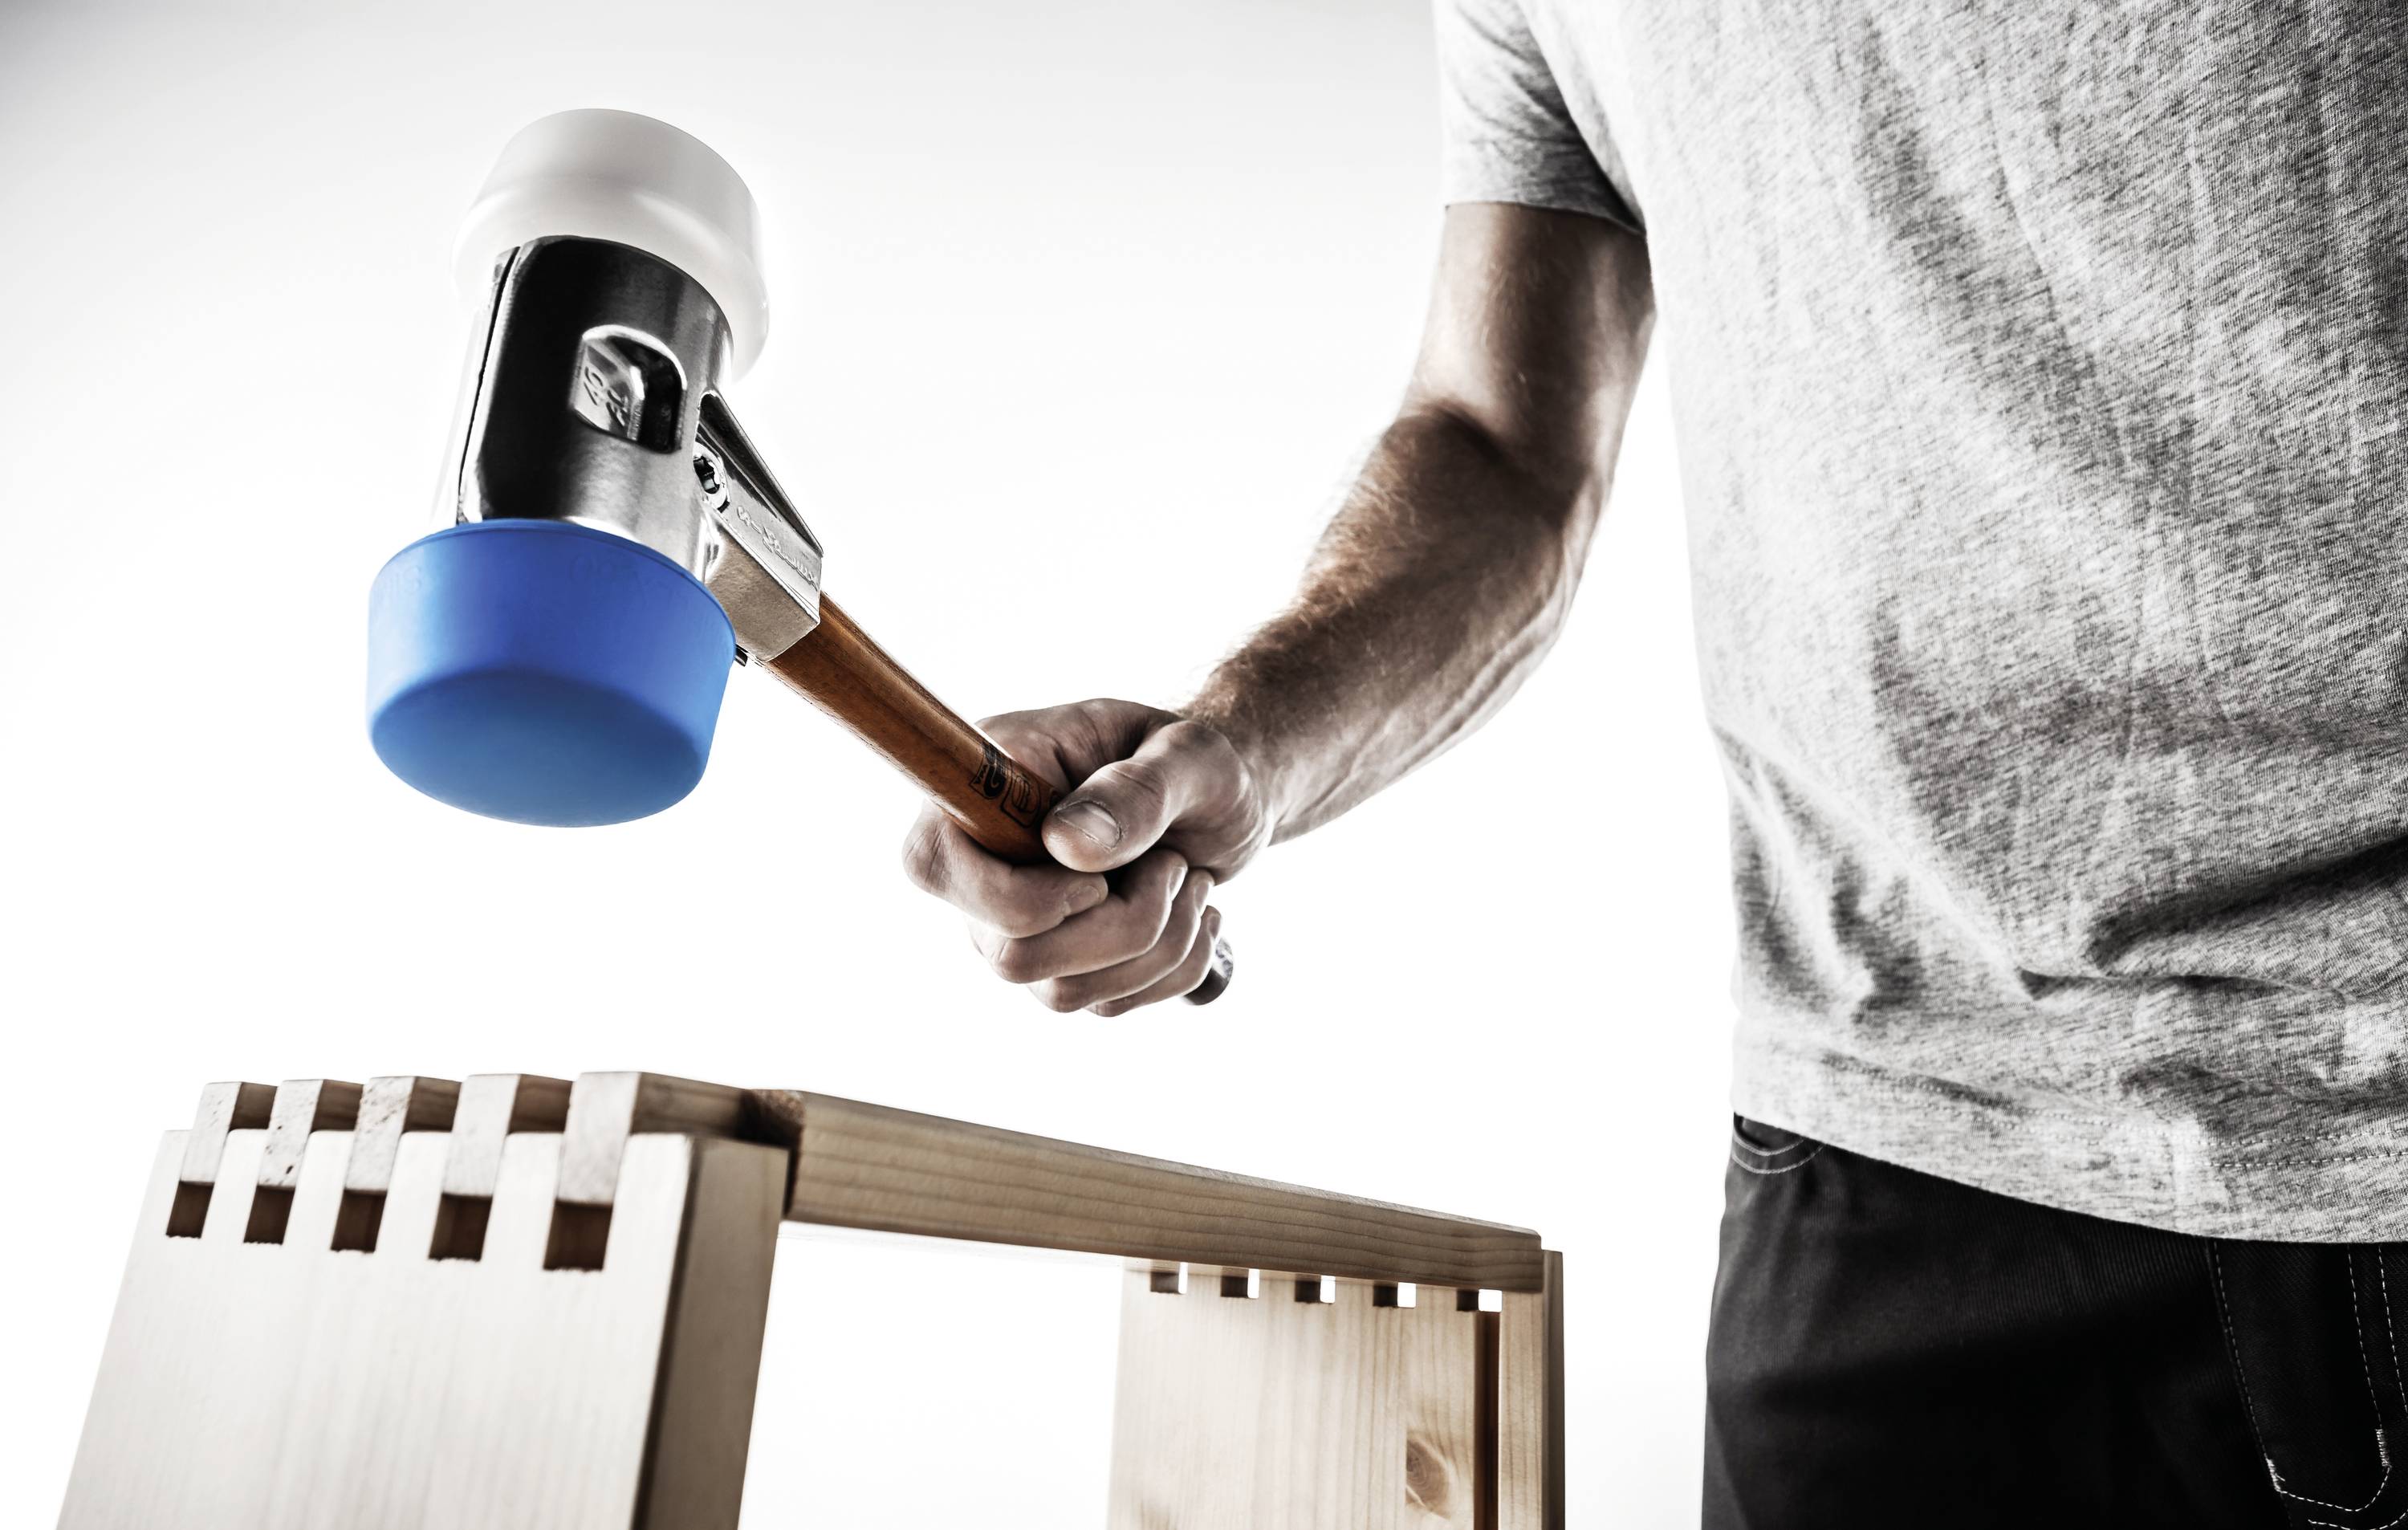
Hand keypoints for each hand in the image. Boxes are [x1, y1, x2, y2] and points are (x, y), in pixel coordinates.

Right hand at [901, 700, 1273, 1013]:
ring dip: (1159, 944)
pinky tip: (1192, 910)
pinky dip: (1174, 966)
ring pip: (1063, 993)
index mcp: (992, 782)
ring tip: (1191, 877)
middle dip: (1122, 924)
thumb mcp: (1191, 755)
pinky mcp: (1059, 966)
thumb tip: (1065, 846)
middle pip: (1010, 955)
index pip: (931, 861)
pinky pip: (1107, 1004)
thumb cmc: (1197, 762)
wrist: (1224, 801)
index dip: (1010, 895)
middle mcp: (985, 862)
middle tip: (1175, 864)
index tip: (1100, 876)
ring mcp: (1013, 923)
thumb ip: (1134, 791)